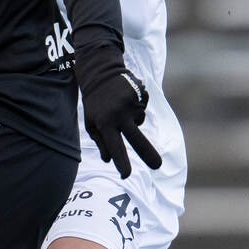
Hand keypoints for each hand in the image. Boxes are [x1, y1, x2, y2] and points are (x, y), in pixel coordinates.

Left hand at [76, 49, 161, 178]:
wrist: (100, 73)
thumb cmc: (94, 102)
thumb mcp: (91, 122)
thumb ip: (100, 141)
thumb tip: (109, 160)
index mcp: (104, 123)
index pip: (114, 147)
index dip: (121, 162)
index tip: (126, 175)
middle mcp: (119, 115)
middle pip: (136, 139)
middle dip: (147, 153)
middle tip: (158, 166)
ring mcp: (131, 103)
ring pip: (139, 122)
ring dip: (133, 119)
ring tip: (119, 106)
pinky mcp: (140, 94)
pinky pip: (143, 108)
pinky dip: (137, 106)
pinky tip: (126, 97)